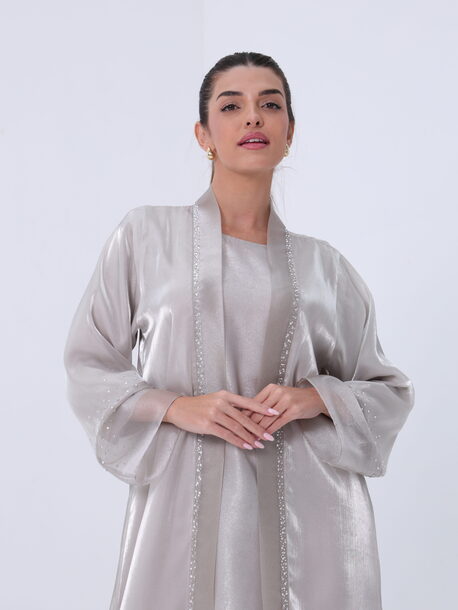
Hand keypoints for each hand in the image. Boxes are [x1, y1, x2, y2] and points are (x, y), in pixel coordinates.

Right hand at [163, 390, 280, 449]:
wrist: (179, 408)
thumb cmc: (199, 406)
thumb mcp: (216, 400)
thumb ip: (231, 406)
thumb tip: (248, 415)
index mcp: (225, 395)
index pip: (248, 402)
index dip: (262, 408)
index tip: (275, 413)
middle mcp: (221, 403)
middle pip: (244, 417)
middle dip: (258, 428)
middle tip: (269, 436)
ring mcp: (214, 413)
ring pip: (237, 427)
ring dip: (250, 438)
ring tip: (259, 445)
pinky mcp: (208, 424)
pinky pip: (227, 434)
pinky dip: (238, 441)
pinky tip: (246, 446)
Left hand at [240, 383, 328, 438]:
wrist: (316, 397)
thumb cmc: (295, 398)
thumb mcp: (279, 396)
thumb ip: (265, 403)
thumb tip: (247, 414)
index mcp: (271, 388)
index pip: (253, 403)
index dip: (244, 415)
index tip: (235, 424)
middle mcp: (277, 393)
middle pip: (258, 411)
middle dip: (248, 424)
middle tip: (240, 434)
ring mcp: (286, 401)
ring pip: (267, 418)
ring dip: (258, 430)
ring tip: (251, 438)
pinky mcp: (294, 410)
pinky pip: (278, 423)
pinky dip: (270, 431)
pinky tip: (265, 437)